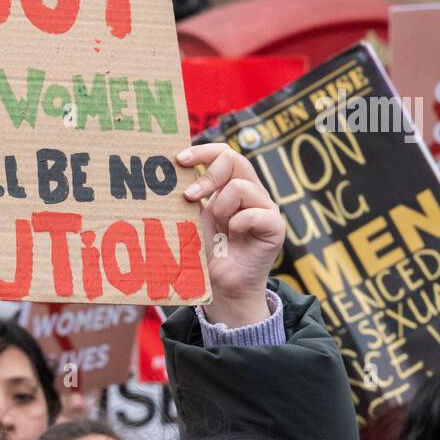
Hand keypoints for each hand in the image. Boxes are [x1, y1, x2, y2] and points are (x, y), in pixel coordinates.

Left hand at [177, 143, 284, 327]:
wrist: (220, 287)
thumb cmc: (204, 253)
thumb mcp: (192, 218)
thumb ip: (188, 195)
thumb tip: (165, 171)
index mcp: (230, 186)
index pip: (223, 153)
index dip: (203, 151)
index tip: (179, 160)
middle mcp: (250, 192)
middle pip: (234, 158)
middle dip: (208, 175)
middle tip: (189, 197)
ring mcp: (265, 208)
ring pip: (241, 186)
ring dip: (220, 207)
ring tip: (218, 227)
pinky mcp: (275, 227)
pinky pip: (257, 213)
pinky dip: (240, 222)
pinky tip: (233, 235)